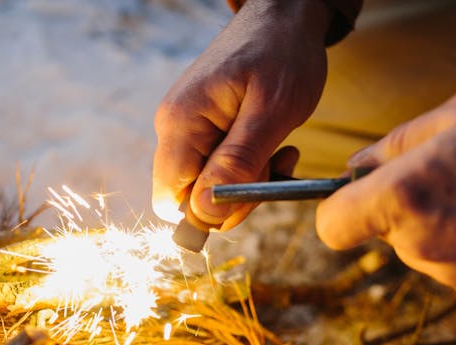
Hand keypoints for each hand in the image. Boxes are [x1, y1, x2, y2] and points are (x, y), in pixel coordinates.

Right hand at [152, 0, 330, 230]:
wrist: (284, 15)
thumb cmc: (282, 53)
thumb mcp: (271, 112)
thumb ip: (239, 161)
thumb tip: (205, 211)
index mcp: (181, 123)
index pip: (171, 200)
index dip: (209, 213)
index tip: (251, 194)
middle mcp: (174, 128)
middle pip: (190, 198)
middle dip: (236, 196)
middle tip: (274, 167)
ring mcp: (188, 129)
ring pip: (209, 186)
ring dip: (249, 181)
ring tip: (280, 151)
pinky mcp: (204, 129)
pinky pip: (220, 168)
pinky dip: (251, 168)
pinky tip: (274, 147)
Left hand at [316, 86, 455, 301]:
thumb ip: (399, 141)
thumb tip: (360, 165)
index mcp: (406, 197)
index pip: (331, 225)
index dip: (336, 208)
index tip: (355, 193)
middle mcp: (420, 245)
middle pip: (380, 230)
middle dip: (400, 203)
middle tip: (451, 173)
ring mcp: (450, 275)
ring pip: (417, 244)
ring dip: (436, 219)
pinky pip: (450, 261)